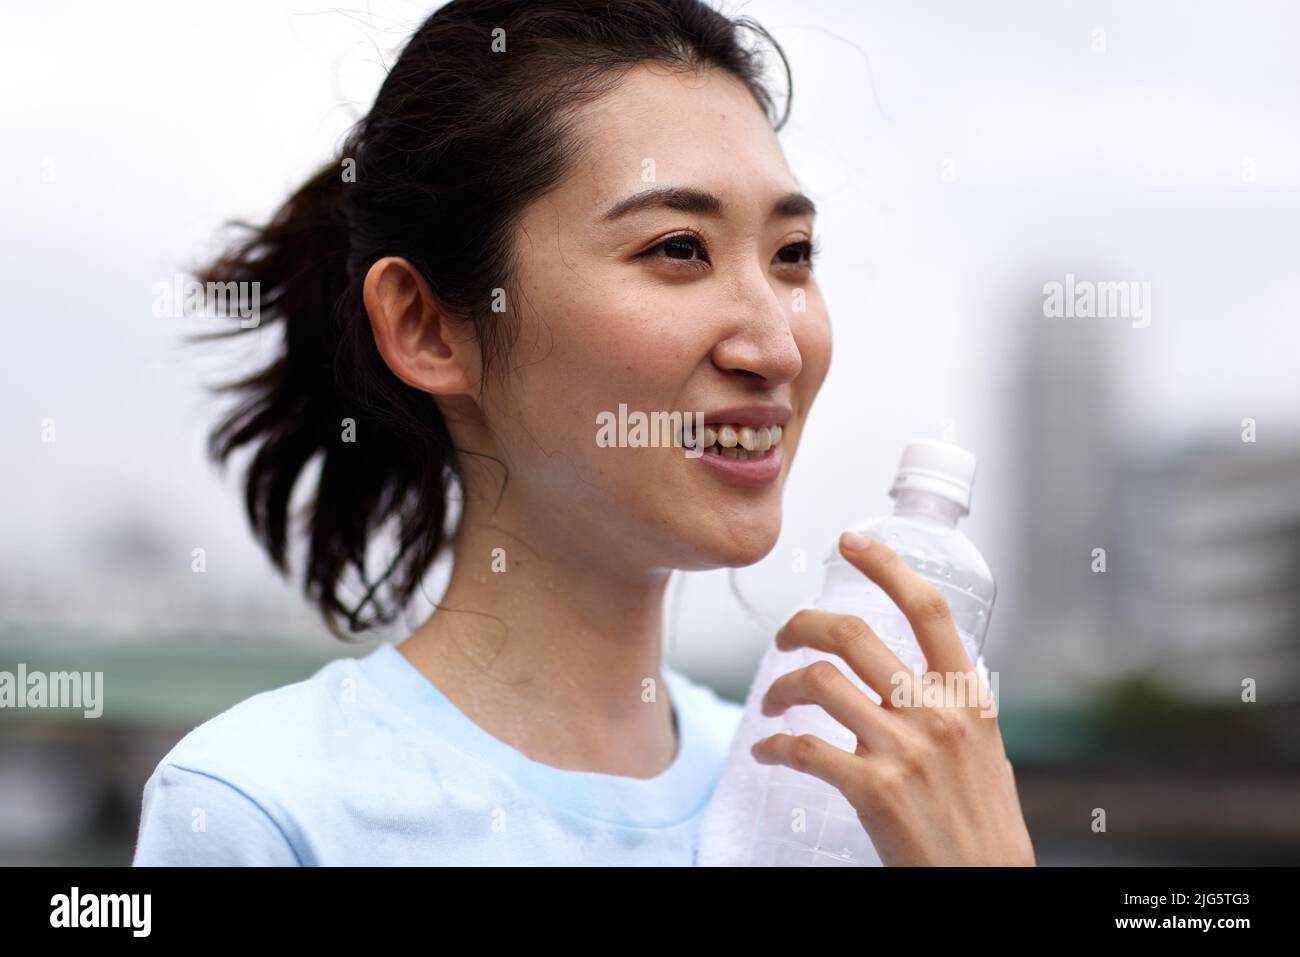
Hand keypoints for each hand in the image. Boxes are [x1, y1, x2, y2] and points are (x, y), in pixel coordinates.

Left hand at [750, 531, 1035, 865]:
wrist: (985, 884)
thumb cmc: (981, 821)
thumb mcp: (983, 748)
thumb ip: (950, 707)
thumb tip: (912, 676)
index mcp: (969, 696)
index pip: (927, 609)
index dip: (886, 566)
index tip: (851, 542)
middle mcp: (939, 714)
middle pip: (854, 635)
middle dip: (804, 624)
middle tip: (785, 635)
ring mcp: (905, 750)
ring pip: (819, 681)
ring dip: (780, 686)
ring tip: (771, 702)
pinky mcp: (873, 790)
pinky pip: (802, 748)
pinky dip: (772, 746)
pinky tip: (766, 752)